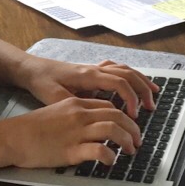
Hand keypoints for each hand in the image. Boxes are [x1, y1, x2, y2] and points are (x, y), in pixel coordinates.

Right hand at [0, 95, 142, 170]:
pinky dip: (110, 156)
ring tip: (130, 150)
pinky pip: (100, 150)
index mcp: (75, 103)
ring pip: (113, 129)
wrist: (11, 137)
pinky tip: (110, 161)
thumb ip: (75, 116)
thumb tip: (92, 127)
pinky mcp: (71, 150)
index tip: (129, 127)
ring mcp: (76, 132)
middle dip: (133, 128)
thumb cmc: (30, 129)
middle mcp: (79, 114)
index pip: (109, 106)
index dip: (124, 116)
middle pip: (117, 115)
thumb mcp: (56, 113)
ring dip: (127, 140)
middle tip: (137, 140)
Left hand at [16, 56, 158, 118]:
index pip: (119, 84)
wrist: (31, 68)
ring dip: (141, 81)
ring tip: (153, 94)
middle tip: (150, 107)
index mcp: (88, 76)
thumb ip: (73, 105)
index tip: (133, 116)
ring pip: (126, 69)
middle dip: (143, 90)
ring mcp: (94, 68)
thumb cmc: (41, 82)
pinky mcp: (92, 70)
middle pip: (128, 74)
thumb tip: (90, 117)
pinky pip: (118, 68)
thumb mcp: (53, 97)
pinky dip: (131, 75)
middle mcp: (95, 69)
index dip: (130, 99)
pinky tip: (135, 83)